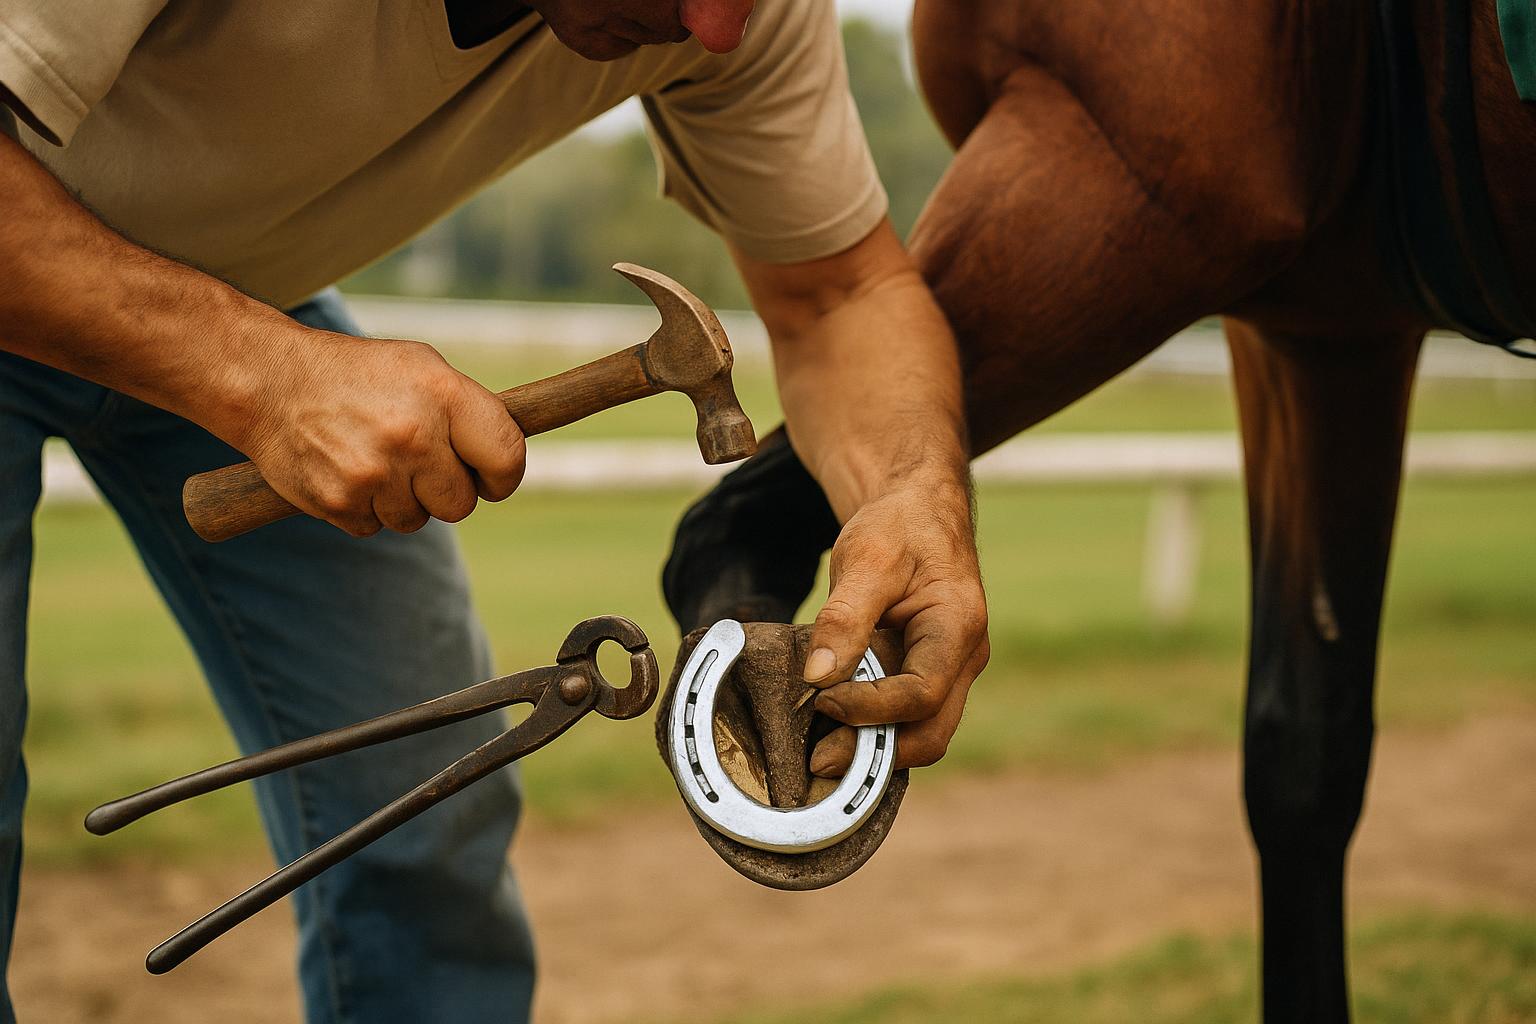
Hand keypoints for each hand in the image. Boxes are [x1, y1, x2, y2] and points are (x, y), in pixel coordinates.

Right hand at [232, 329, 525, 536]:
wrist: (271, 380)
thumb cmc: (358, 375)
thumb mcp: (421, 368)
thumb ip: (468, 411)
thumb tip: (507, 460)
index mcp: (444, 394)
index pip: (506, 457)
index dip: (503, 477)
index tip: (491, 479)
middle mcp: (413, 434)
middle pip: (460, 503)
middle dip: (444, 491)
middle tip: (416, 462)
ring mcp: (375, 472)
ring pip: (416, 520)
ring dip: (400, 500)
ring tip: (373, 458)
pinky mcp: (340, 502)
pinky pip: (374, 527)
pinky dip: (363, 508)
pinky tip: (346, 470)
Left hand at [802, 478, 988, 775]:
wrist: (918, 511)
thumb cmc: (898, 527)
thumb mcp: (866, 559)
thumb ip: (845, 618)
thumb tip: (818, 677)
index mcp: (958, 628)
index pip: (921, 694)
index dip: (870, 709)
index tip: (821, 700)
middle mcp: (964, 658)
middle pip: (931, 733)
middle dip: (876, 754)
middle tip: (818, 762)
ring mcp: (950, 670)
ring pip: (920, 732)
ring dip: (874, 749)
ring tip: (819, 752)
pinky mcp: (928, 673)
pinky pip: (907, 717)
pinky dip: (873, 731)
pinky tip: (833, 731)